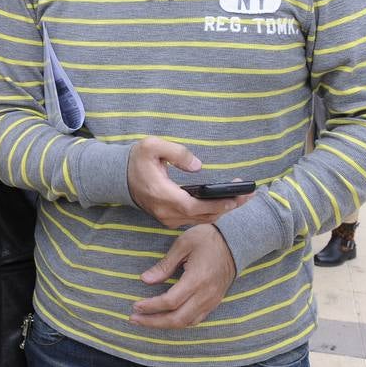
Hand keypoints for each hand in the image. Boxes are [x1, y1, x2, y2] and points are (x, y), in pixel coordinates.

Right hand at [128, 137, 250, 228]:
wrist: (119, 177)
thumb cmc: (137, 160)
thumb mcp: (152, 146)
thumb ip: (177, 153)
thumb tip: (197, 166)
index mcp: (162, 194)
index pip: (193, 206)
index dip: (215, 205)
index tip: (233, 200)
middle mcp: (165, 211)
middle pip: (201, 216)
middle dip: (225, 208)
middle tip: (247, 197)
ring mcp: (166, 217)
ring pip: (199, 220)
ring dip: (220, 211)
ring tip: (240, 199)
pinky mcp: (168, 218)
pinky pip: (193, 219)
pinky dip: (209, 213)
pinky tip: (223, 203)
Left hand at [130, 224, 236, 328]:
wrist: (237, 241)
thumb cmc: (208, 238)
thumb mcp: (183, 244)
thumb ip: (164, 265)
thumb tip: (145, 280)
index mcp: (196, 280)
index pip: (170, 302)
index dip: (151, 306)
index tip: (135, 306)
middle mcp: (205, 295)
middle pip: (177, 319)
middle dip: (153, 322)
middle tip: (134, 319)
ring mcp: (212, 300)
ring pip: (187, 322)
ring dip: (165, 325)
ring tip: (147, 321)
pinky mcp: (215, 301)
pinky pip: (196, 319)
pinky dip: (180, 322)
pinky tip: (167, 319)